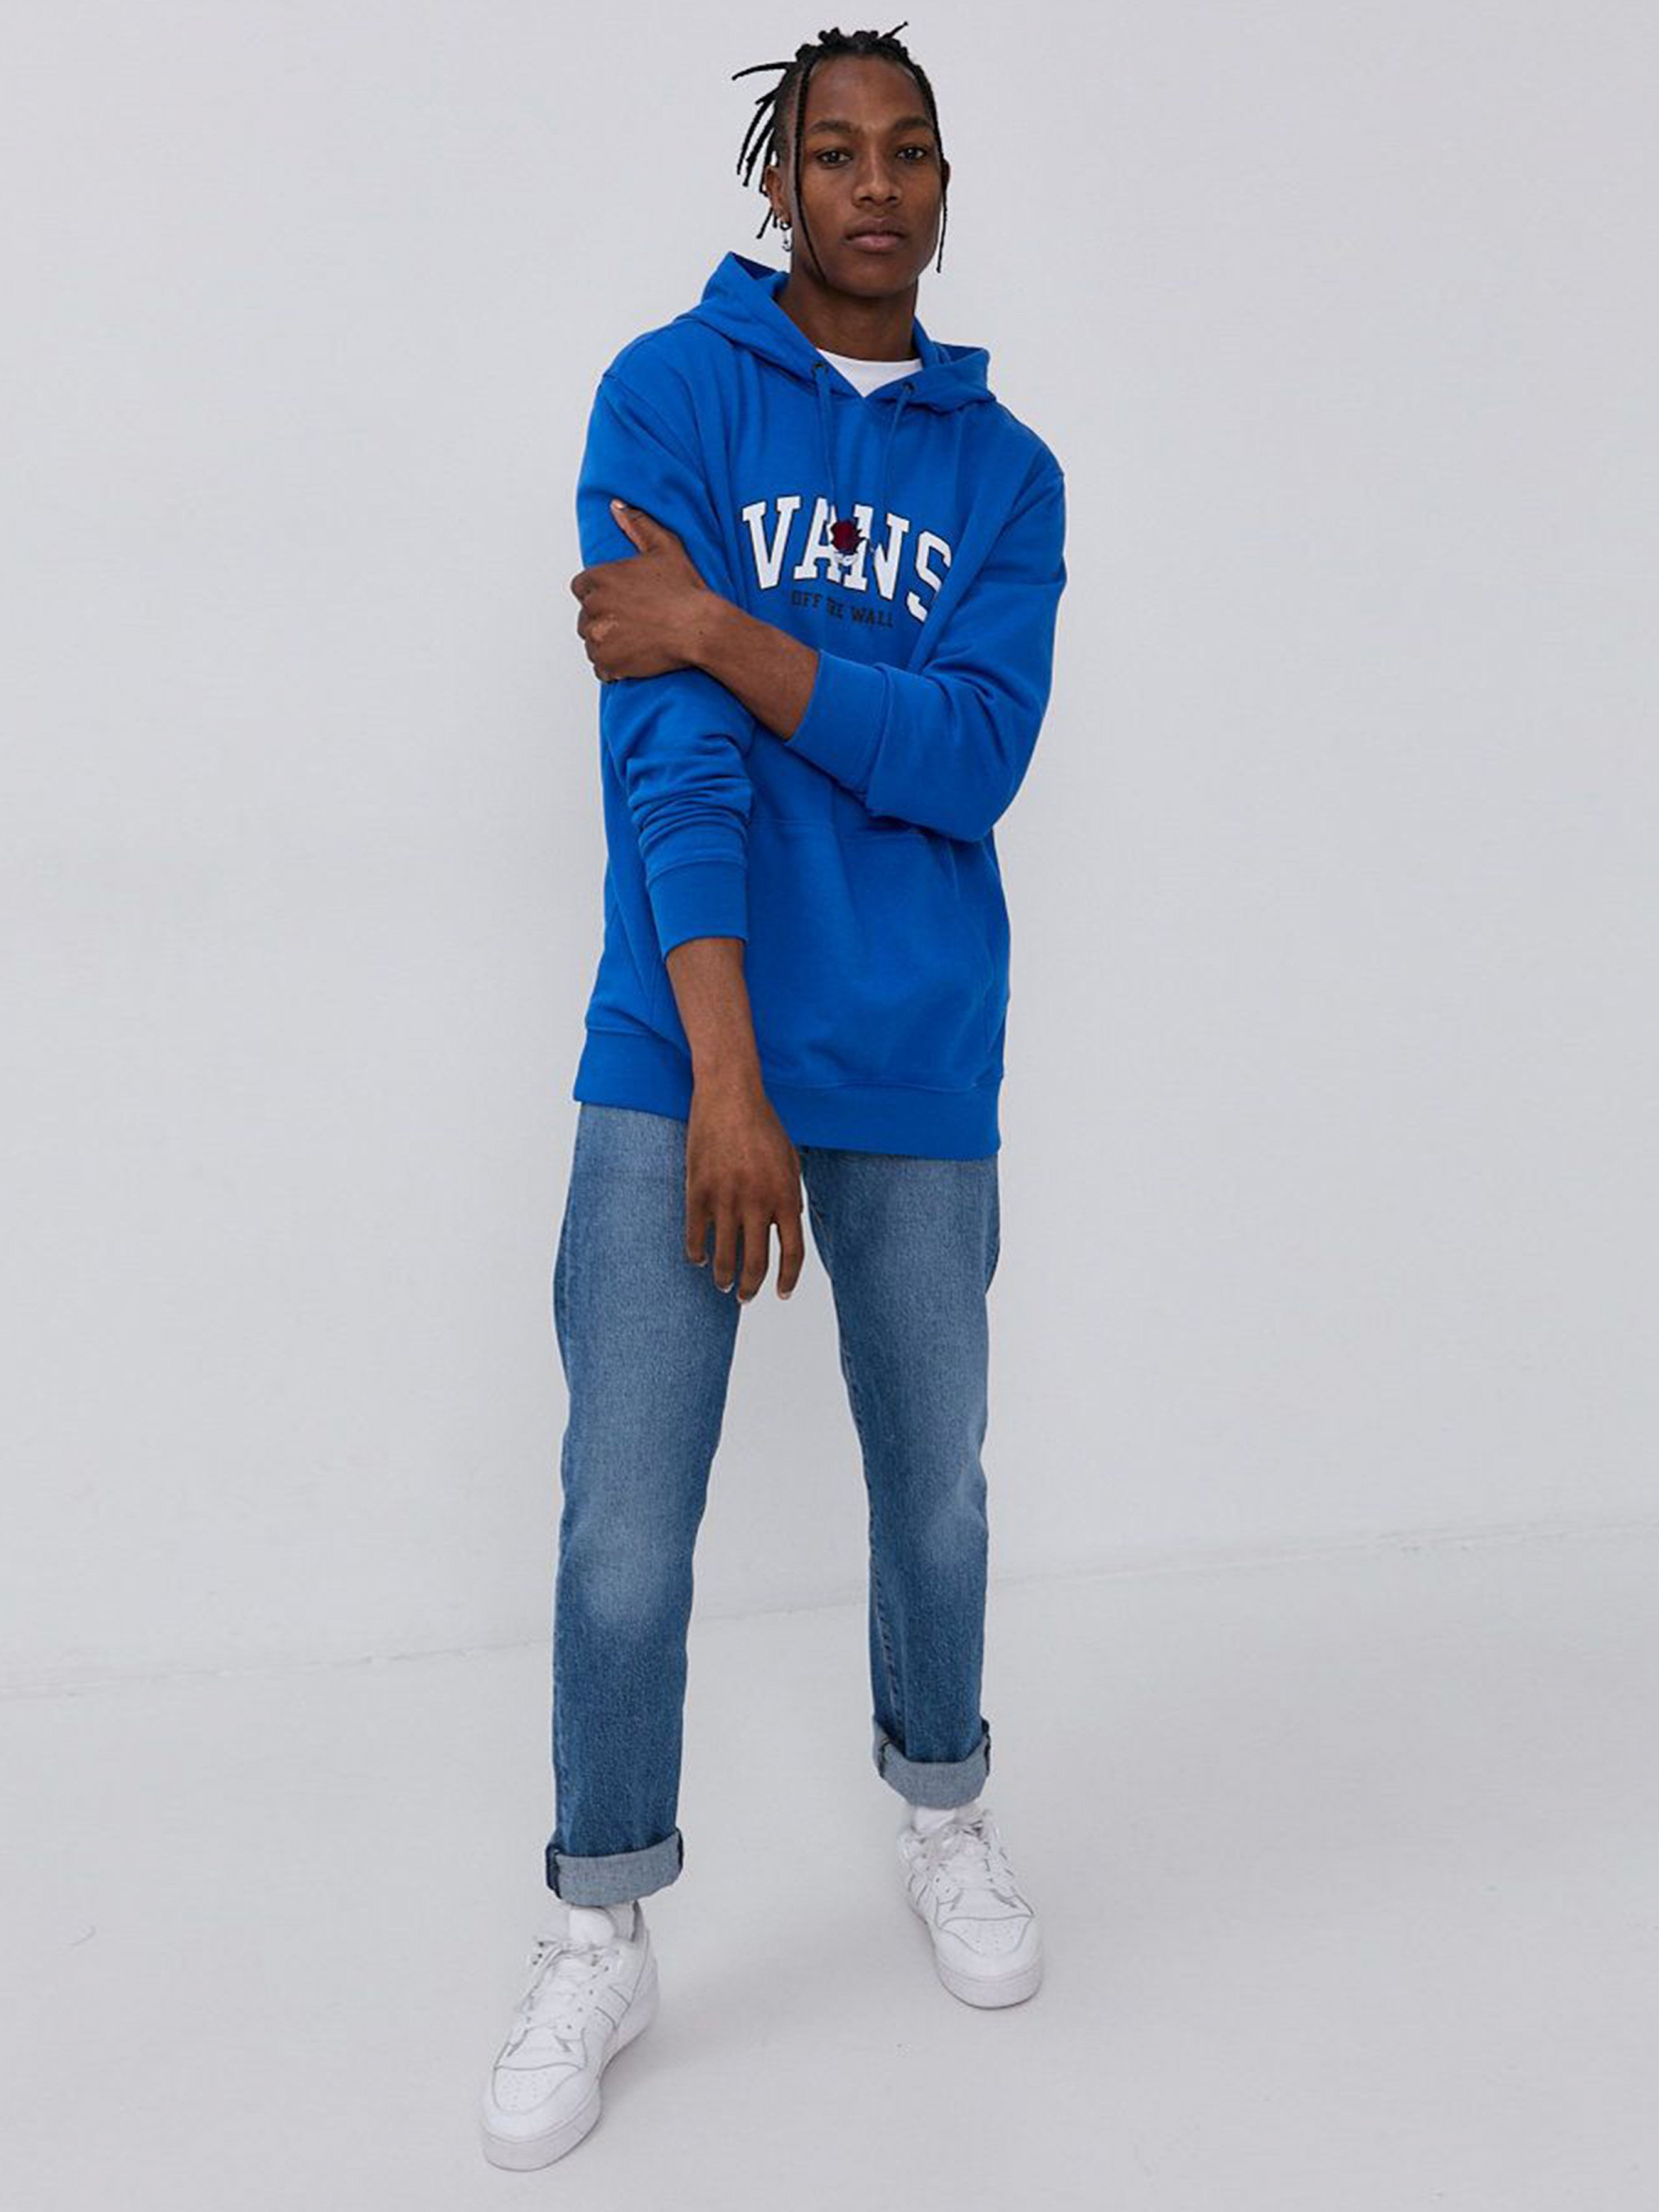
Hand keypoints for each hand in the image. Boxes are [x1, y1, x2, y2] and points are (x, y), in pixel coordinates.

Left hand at [572, 500, 715, 680]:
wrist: (700, 628)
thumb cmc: (685, 591)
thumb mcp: (665, 547)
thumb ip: (637, 525)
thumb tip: (617, 506)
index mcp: (601, 578)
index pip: (581, 587)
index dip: (599, 595)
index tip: (618, 601)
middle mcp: (594, 607)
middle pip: (586, 616)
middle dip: (603, 619)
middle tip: (632, 622)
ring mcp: (599, 637)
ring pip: (592, 641)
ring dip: (607, 643)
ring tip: (635, 640)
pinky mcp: (608, 662)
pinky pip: (600, 667)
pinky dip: (613, 666)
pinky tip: (633, 657)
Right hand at [684, 1074, 805, 1302]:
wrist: (730, 1096)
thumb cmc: (764, 1126)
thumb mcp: (790, 1161)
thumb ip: (791, 1196)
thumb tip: (786, 1227)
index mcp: (786, 1196)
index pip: (792, 1253)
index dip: (788, 1280)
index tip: (782, 1294)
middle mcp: (757, 1203)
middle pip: (757, 1262)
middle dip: (752, 1287)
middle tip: (746, 1297)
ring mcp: (726, 1198)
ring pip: (724, 1256)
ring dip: (724, 1278)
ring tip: (724, 1285)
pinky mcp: (697, 1191)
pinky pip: (695, 1235)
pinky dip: (697, 1253)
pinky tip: (699, 1260)